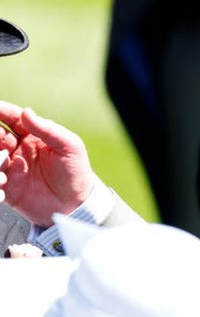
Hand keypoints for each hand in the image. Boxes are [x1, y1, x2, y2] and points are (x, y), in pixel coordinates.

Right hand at [0, 102, 94, 226]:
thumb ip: (48, 130)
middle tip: (1, 142)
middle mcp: (17, 150)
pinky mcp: (6, 188)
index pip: (12, 118)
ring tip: (3, 176)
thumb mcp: (69, 146)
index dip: (1, 111)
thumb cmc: (75, 172)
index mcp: (32, 136)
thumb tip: (26, 112)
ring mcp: (10, 168)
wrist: (76, 205)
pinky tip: (2, 190)